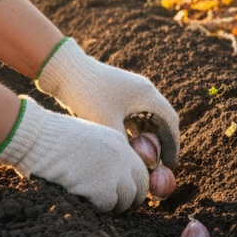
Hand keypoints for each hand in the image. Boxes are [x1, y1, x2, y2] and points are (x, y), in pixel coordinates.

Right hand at [0, 98, 149, 211]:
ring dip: (113, 206)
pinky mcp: (99, 186)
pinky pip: (107, 205)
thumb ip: (102, 153)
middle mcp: (121, 155)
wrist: (33, 136)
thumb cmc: (49, 137)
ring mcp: (112, 171)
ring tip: (98, 206)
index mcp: (118, 141)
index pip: (139, 169)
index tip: (126, 195)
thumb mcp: (85, 139)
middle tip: (119, 208)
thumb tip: (107, 174)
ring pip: (125, 198)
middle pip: (139, 186)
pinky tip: (85, 203)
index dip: (134, 184)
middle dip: (131, 200)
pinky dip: (98, 208)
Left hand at [36, 38, 179, 165]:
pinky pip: (135, 114)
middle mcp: (145, 91)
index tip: (170, 165)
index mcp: (148, 96)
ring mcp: (132, 90)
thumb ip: (125, 147)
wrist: (63, 69)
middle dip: (162, 143)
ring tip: (144, 157)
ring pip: (148, 118)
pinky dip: (136, 129)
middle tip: (159, 164)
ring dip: (148, 136)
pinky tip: (128, 144)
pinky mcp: (119, 92)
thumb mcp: (107, 125)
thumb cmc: (86, 95)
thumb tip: (138, 168)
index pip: (170, 123)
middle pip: (162, 120)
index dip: (173, 145)